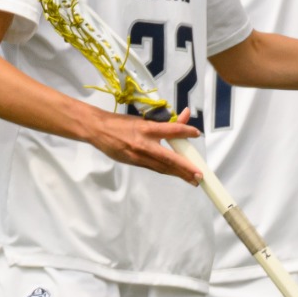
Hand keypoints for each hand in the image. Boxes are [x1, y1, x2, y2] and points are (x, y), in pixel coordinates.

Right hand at [85, 107, 202, 182]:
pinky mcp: (134, 163)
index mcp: (146, 128)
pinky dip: (167, 171)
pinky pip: (154, 168)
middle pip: (169, 158)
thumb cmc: (122, 123)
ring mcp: (138, 156)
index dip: (185, 131)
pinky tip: (177, 174)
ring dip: (179, 174)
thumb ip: (165, 122)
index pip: (170, 129)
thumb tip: (184, 116)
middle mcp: (144, 144)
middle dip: (185, 168)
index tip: (197, 134)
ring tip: (193, 180)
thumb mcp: (143, 119)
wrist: (98, 130)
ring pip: (163, 167)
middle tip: (199, 175)